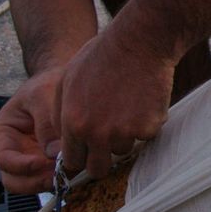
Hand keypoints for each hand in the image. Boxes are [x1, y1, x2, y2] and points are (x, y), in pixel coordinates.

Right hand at [0, 67, 64, 194]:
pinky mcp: (50, 163)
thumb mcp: (43, 95)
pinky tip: (78, 168)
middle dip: (35, 181)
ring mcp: (32, 159)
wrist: (63, 82)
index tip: (42, 162)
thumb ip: (46, 122)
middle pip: (15, 180)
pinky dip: (63, 178)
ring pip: (33, 184)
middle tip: (58, 174)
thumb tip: (53, 154)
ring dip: (50, 182)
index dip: (21, 165)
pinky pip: (52, 178)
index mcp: (4, 132)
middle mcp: (15, 150)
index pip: (4, 158)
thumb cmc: (48, 84)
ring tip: (70, 171)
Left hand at [55, 26, 176, 180]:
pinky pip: (145, 136)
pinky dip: (145, 124)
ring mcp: (125, 132)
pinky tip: (142, 102)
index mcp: (74, 123)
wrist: (139, 42)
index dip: (79, 157)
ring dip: (125, 137)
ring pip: (123, 151)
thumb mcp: (66, 81)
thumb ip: (61, 115)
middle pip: (98, 169)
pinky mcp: (149, 127)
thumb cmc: (101, 56)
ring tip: (126, 109)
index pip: (72, 162)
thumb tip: (61, 141)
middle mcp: (98, 133)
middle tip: (107, 142)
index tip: (86, 151)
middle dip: (101, 159)